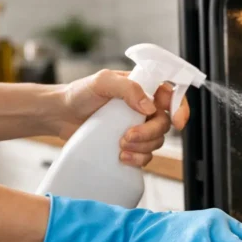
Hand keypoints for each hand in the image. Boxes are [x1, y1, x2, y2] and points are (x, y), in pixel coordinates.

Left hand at [50, 70, 190, 166]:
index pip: (172, 95)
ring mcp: (138, 128)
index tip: (177, 122)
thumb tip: (149, 106)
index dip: (181, 108)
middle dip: (149, 133)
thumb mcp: (102, 81)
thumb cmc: (79, 93)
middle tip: (127, 136)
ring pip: (156, 142)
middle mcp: (145, 108)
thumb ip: (127, 87)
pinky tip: (122, 158)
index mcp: (144, 89)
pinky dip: (138, 159)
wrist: (60, 115)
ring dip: (142, 147)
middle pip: (164, 123)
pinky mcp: (130, 146)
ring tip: (120, 146)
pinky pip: (145, 156)